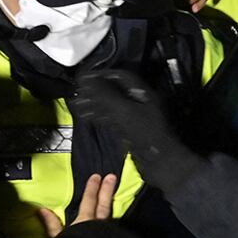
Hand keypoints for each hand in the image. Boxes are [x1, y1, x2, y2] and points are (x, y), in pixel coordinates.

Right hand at [39, 172, 117, 237]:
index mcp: (85, 222)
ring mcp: (107, 236)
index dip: (92, 189)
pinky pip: (114, 230)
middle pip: (103, 205)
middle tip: (112, 177)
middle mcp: (99, 226)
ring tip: (114, 195)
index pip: (89, 201)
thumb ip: (52, 225)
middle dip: (107, 190)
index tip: (96, 176)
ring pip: (110, 216)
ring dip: (111, 204)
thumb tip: (42, 210)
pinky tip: (114, 222)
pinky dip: (113, 222)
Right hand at [73, 71, 200, 192]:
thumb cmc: (146, 135)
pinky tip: (88, 117)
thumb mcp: (123, 111)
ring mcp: (135, 116)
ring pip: (111, 105)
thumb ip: (105, 95)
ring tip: (78, 105)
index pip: (120, 77)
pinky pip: (111, 118)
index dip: (102, 75)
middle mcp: (139, 102)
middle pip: (114, 91)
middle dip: (95, 91)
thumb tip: (88, 80)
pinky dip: (99, 116)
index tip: (86, 78)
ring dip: (94, 104)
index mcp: (142, 93)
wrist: (159, 162)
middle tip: (79, 91)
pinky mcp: (130, 130)